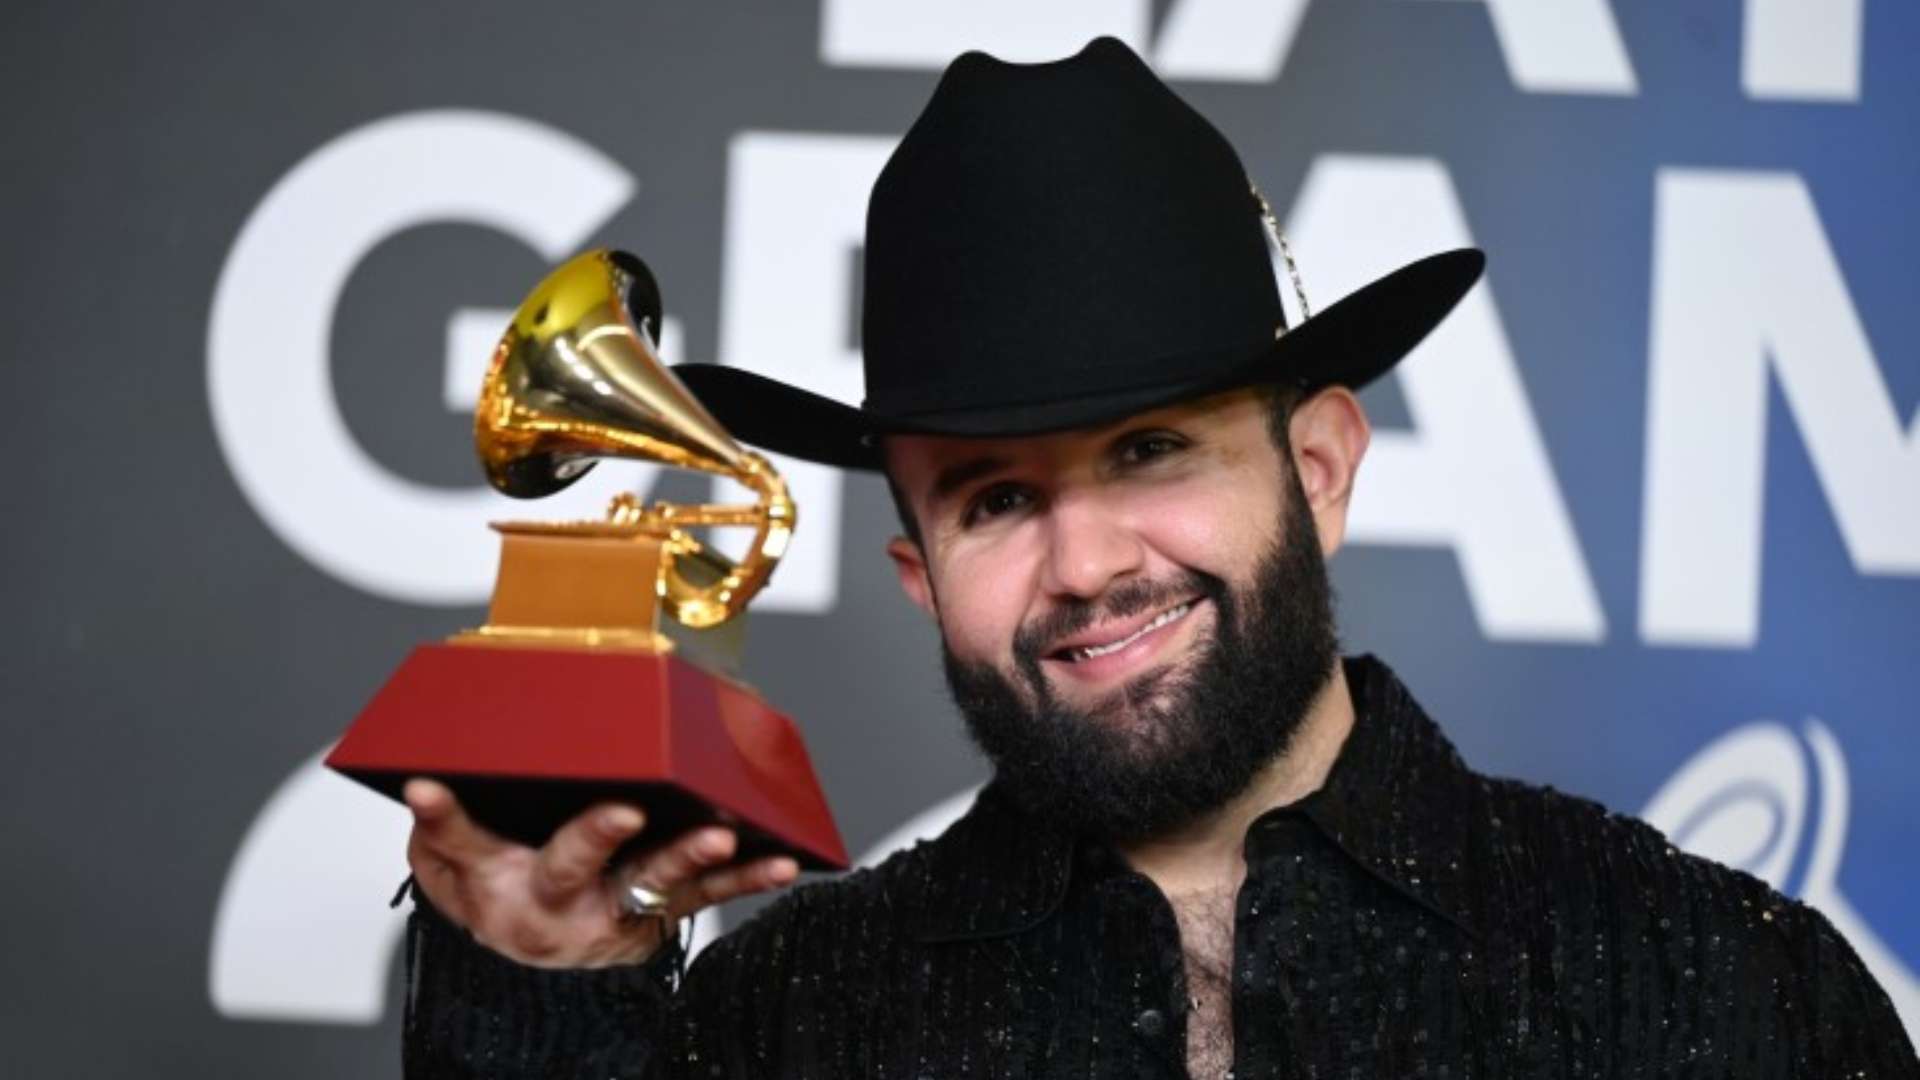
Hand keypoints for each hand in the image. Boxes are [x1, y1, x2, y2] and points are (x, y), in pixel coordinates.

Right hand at [403, 778, 800, 968]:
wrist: (540, 962)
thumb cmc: (501, 897)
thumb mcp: (452, 871)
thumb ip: (441, 829)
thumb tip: (421, 786)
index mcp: (504, 886)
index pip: (470, 846)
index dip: (447, 819)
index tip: (426, 787)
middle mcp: (561, 905)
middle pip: (578, 867)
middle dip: (600, 838)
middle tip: (623, 812)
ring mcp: (618, 912)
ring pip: (655, 882)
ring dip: (692, 859)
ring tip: (725, 836)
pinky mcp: (660, 916)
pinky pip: (706, 895)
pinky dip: (744, 880)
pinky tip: (781, 863)